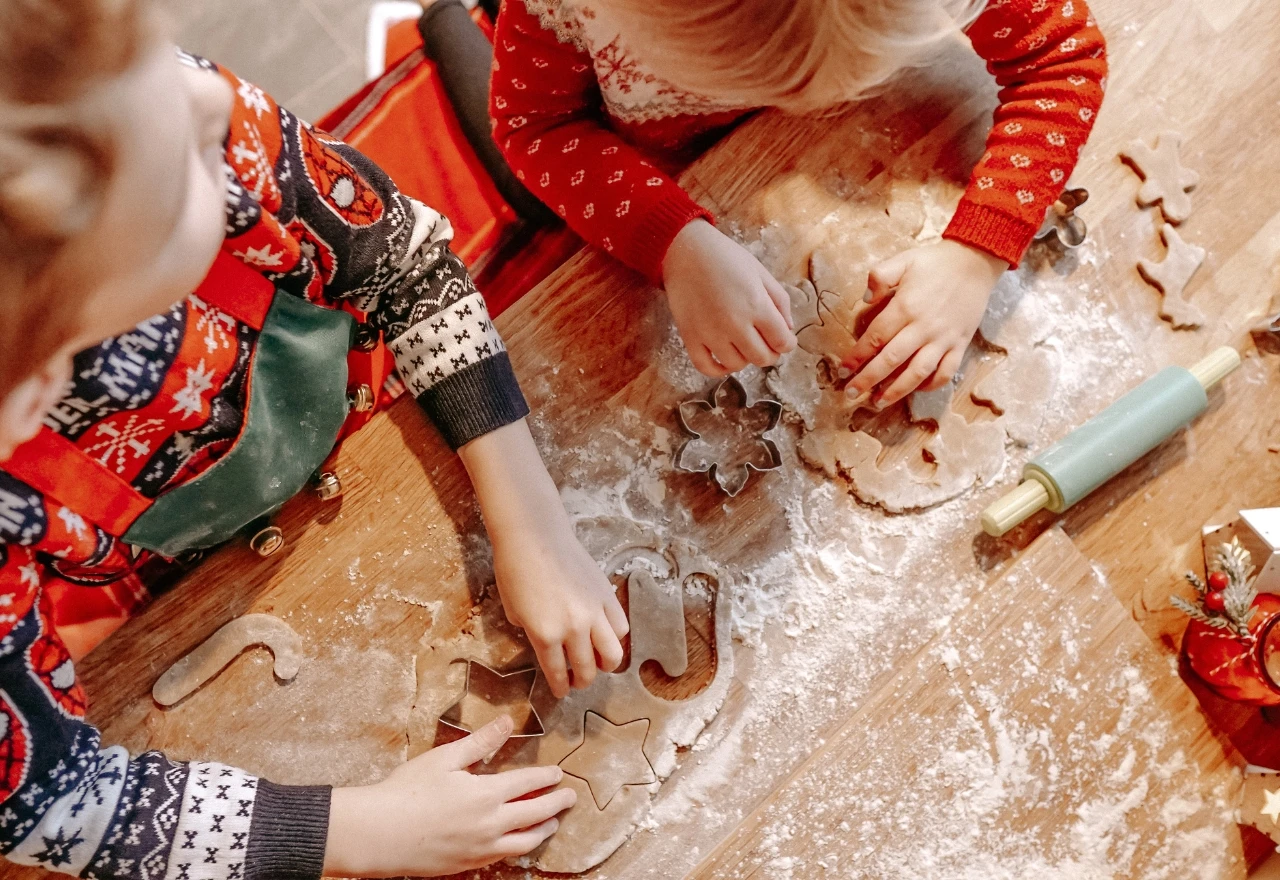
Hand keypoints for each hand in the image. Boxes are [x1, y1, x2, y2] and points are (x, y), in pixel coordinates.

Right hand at [324, 716, 575, 876]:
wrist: (379, 834)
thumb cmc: (407, 791)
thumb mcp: (445, 758)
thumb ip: (480, 741)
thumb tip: (507, 721)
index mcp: (486, 794)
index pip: (528, 783)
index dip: (546, 777)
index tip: (558, 773)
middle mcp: (490, 825)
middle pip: (535, 814)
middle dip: (556, 804)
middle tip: (569, 798)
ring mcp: (480, 849)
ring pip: (524, 842)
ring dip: (542, 830)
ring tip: (551, 823)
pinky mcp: (467, 865)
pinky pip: (503, 857)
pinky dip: (519, 847)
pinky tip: (517, 841)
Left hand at [458, 421, 628, 698]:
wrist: (534, 536)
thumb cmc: (515, 570)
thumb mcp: (513, 610)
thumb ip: (531, 633)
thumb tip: (546, 644)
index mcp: (545, 634)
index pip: (557, 673)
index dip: (559, 687)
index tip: (561, 691)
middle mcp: (573, 628)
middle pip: (586, 669)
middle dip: (582, 681)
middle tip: (577, 680)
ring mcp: (594, 612)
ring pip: (612, 654)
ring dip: (605, 665)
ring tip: (598, 663)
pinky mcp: (606, 596)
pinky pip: (620, 627)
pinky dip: (615, 637)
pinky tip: (605, 636)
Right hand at [662, 219, 795, 376]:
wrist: (686, 251)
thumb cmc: (726, 258)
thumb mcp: (761, 273)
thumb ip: (780, 302)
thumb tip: (787, 329)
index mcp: (758, 306)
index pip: (782, 342)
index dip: (787, 343)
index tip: (784, 338)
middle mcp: (735, 324)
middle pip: (762, 358)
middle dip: (770, 353)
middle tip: (766, 343)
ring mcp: (711, 334)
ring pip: (736, 365)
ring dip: (745, 358)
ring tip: (743, 344)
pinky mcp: (690, 337)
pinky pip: (706, 367)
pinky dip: (718, 369)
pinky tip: (724, 359)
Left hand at [844, 239, 1006, 407]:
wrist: (976, 261)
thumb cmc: (936, 262)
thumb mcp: (903, 260)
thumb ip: (879, 276)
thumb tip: (864, 299)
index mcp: (905, 307)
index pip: (875, 337)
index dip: (857, 356)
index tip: (843, 369)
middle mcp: (923, 327)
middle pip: (891, 360)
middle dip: (868, 379)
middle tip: (850, 393)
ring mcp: (944, 338)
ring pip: (917, 372)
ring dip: (896, 390)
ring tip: (878, 402)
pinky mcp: (960, 344)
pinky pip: (946, 372)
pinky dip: (931, 384)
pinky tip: (916, 390)